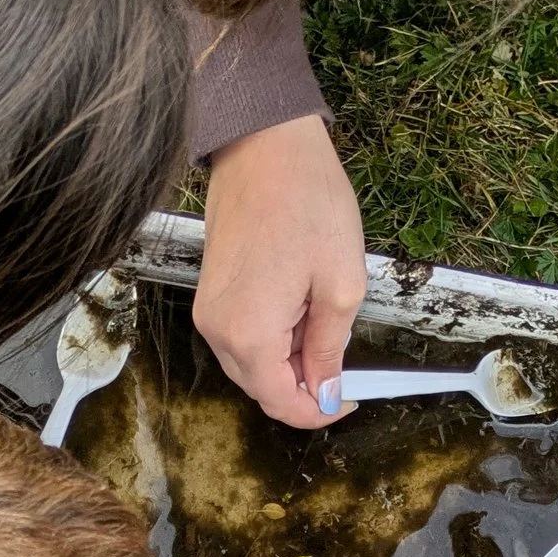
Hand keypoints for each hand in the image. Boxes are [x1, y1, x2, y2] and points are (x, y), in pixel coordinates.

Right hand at [196, 116, 367, 429]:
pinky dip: (272, 339)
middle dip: (304, 386)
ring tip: (322, 321)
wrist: (264, 145)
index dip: (319, 411)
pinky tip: (299, 309)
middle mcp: (218, 330)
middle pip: (262, 389)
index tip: (348, 400)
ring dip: (288, 362)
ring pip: (251, 366)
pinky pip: (241, 338)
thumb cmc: (306, 201)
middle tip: (343, 360)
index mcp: (249, 334)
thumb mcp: (340, 284)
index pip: (281, 403)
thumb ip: (330, 349)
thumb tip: (325, 391)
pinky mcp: (210, 293)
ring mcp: (209, 311)